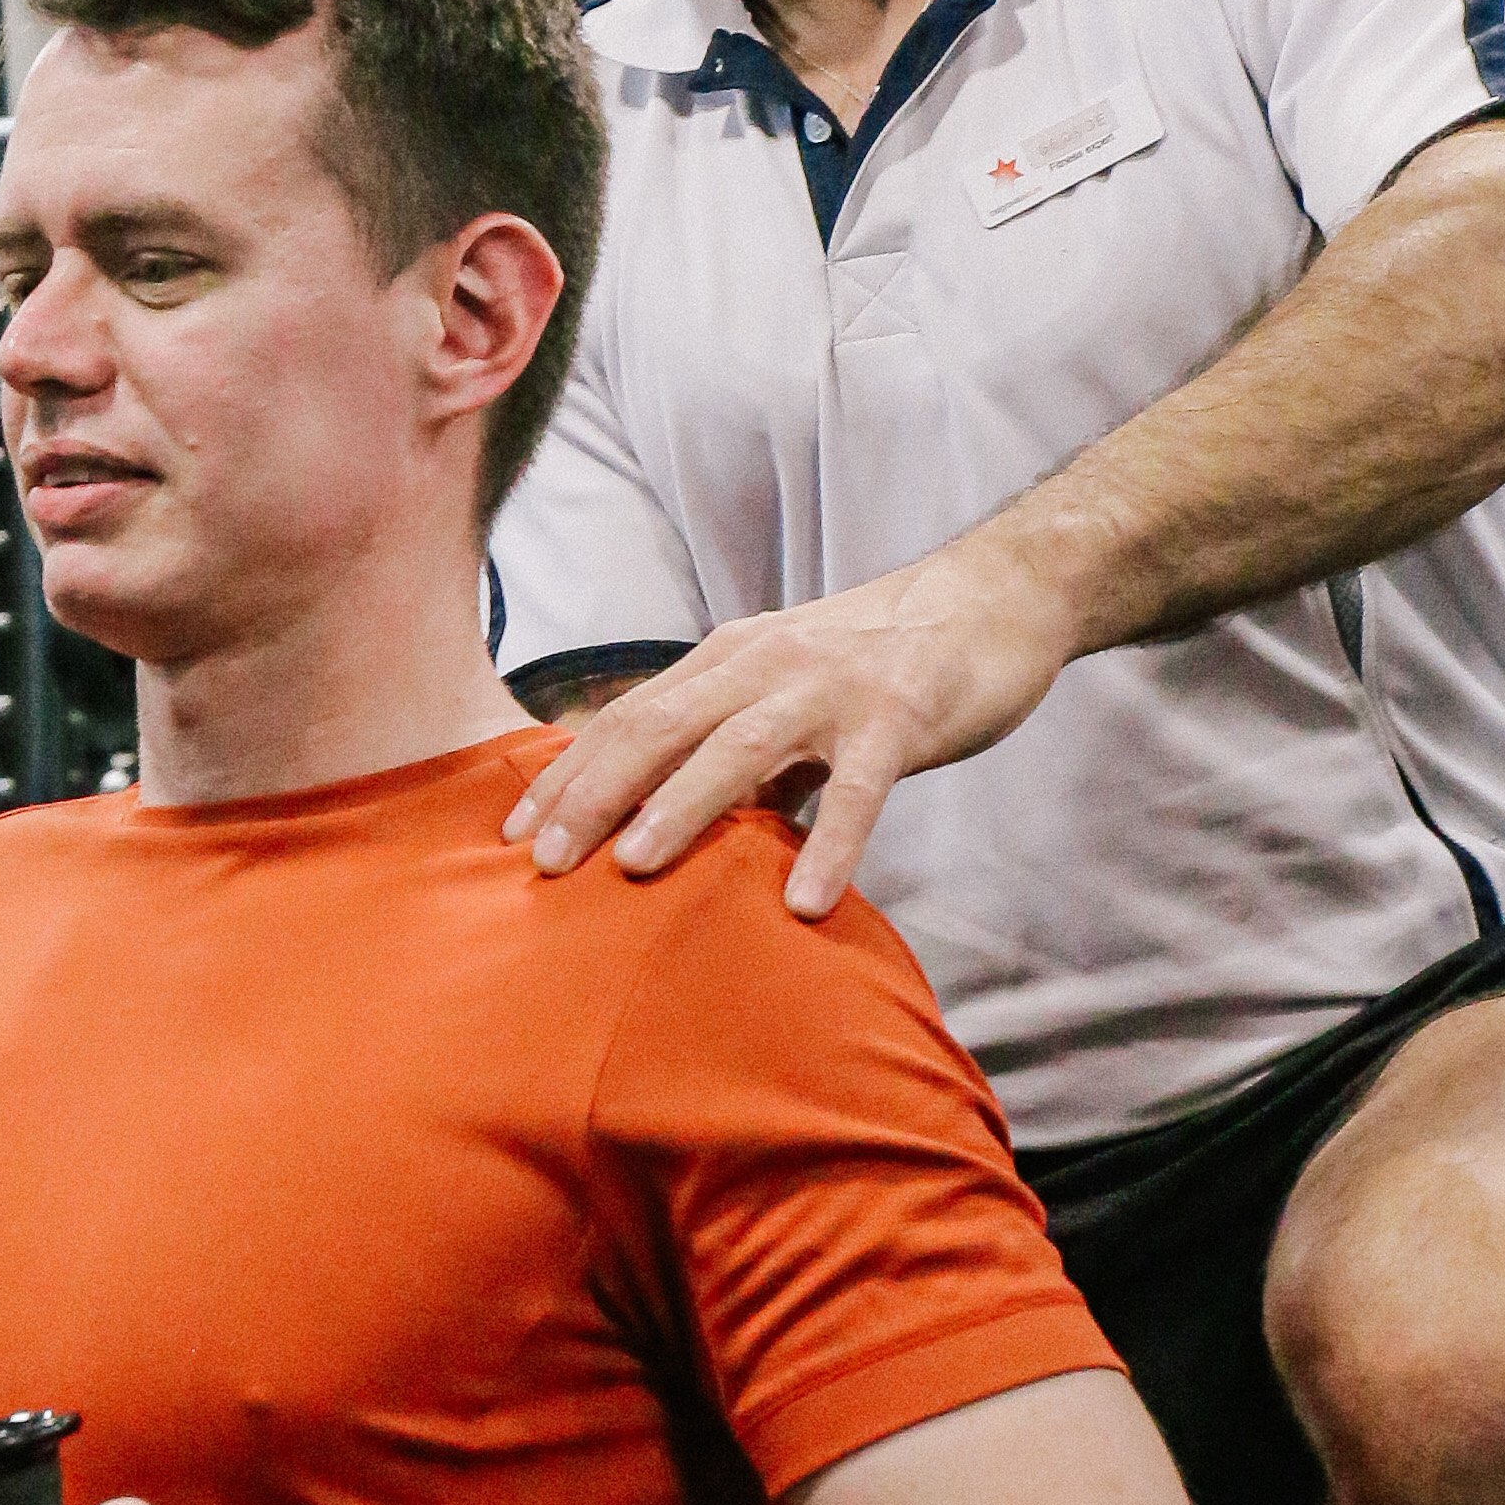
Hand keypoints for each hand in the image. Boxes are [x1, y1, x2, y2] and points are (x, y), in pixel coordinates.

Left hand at [503, 534, 1078, 915]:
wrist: (990, 599)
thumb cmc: (879, 660)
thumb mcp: (789, 696)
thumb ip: (737, 756)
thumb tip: (681, 831)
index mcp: (728, 661)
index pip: (627, 718)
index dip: (568, 773)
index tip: (514, 831)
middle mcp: (764, 666)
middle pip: (659, 730)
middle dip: (593, 795)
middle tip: (542, 862)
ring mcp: (831, 690)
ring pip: (740, 749)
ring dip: (681, 808)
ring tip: (632, 868)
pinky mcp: (899, 718)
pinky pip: (858, 789)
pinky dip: (830, 845)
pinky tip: (807, 905)